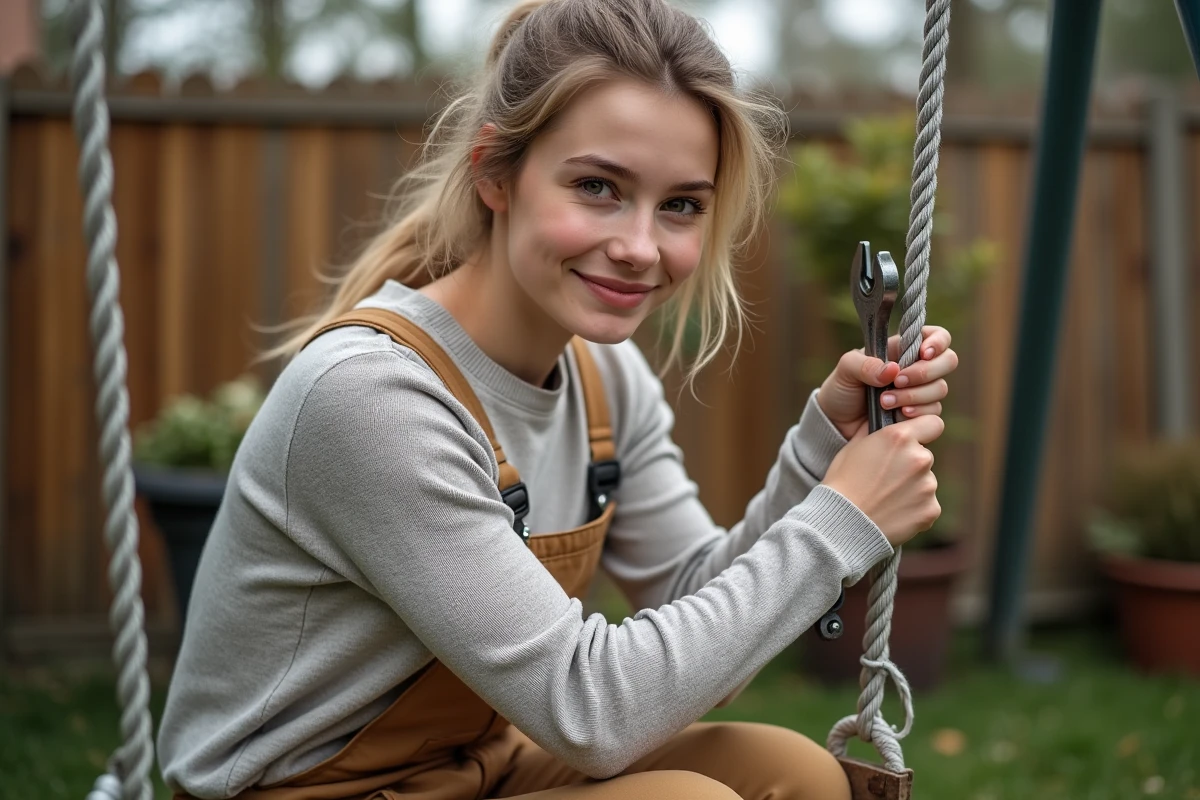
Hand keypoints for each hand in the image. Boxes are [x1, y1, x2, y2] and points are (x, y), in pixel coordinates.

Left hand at [816, 326, 957, 439]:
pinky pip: (934, 412)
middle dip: (925, 371)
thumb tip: (893, 370)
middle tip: (897, 381)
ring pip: (940, 388)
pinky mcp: (920, 415)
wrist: (837, 424)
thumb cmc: (841, 389)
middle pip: (948, 360)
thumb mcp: (846, 369)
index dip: (938, 342)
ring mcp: (921, 392)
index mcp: (902, 349)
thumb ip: (865, 364)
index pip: (936, 336)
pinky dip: (917, 412)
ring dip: (914, 395)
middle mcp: (917, 367)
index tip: (923, 353)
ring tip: (884, 402)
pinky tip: (898, 415)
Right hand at [822, 415, 943, 547]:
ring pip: (925, 482)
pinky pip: (926, 505)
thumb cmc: (842, 483)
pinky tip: (891, 512)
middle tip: (885, 479)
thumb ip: (876, 432)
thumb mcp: (853, 447)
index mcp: (899, 437)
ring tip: (885, 499)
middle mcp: (919, 458)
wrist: (841, 524)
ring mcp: (928, 486)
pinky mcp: (931, 510)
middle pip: (924, 456)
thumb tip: (883, 422)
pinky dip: (913, 509)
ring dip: (911, 488)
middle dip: (909, 464)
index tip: (915, 439)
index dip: (924, 430)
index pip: (932, 423)